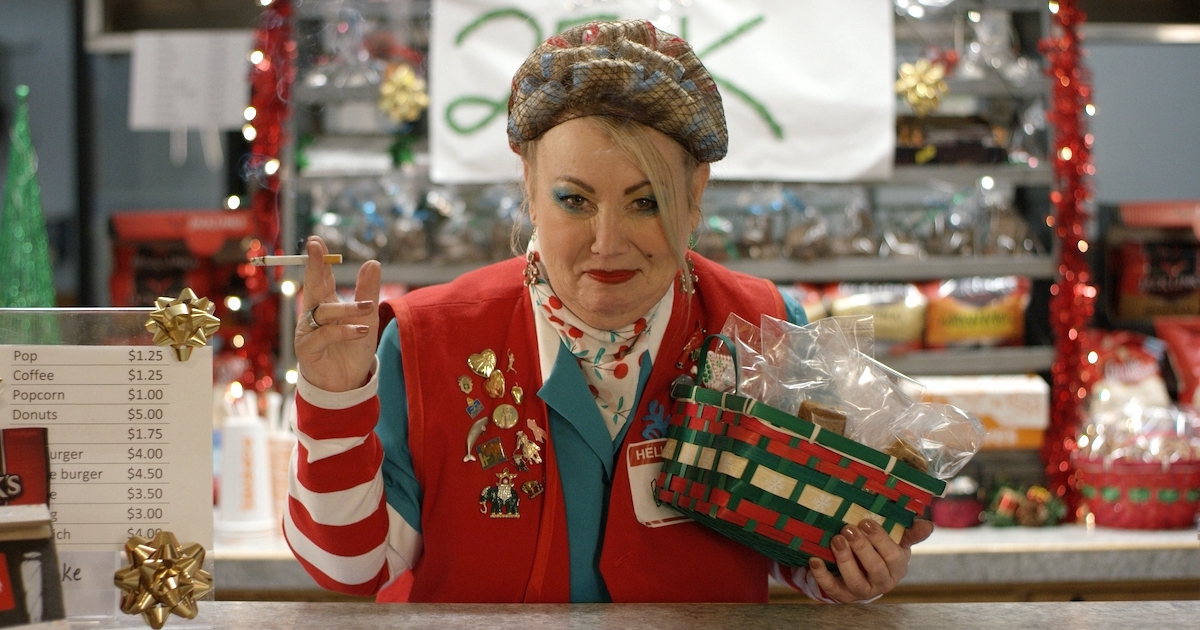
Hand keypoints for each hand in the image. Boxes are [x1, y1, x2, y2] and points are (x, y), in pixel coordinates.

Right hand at [293, 236, 380, 391]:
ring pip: (324, 312)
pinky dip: (344, 331)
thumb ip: (368, 292)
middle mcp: (313, 315)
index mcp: (326, 304)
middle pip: (313, 287)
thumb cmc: (353, 349)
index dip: (319, 260)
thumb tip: (373, 262)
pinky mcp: (307, 349)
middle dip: (314, 267)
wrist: (346, 384)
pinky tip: (361, 331)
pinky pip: (325, 335)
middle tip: (315, 247)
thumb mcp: (367, 318)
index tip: (316, 241)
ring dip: (347, 309)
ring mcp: (307, 331)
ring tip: (368, 308)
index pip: (322, 278)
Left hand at [807, 518, 933, 602]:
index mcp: (897, 566)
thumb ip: (910, 532)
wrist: (865, 572)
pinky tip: (814, 560)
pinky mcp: (843, 596)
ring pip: (855, 580)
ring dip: (845, 560)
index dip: (879, 538)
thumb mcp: (898, 540)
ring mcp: (863, 591)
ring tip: (836, 540)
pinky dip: (822, 576)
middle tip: (848, 528)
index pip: (892, 555)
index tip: (865, 521)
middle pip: (875, 568)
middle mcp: (882, 582)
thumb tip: (928, 525)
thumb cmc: (882, 550)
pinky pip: (832, 589)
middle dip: (861, 548)